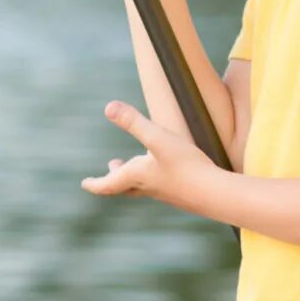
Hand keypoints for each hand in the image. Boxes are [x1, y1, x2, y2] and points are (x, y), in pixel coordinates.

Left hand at [85, 99, 212, 203]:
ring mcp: (165, 192)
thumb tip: (108, 107)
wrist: (214, 194)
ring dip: (133, 176)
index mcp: (137, 175)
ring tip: (133, 166)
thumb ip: (134, 122)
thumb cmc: (185, 165)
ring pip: (142, 186)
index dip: (95, 183)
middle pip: (124, 186)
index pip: (108, 184)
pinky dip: (154, 177)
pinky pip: (161, 186)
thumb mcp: (158, 138)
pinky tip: (165, 170)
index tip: (85, 184)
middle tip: (108, 169)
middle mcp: (148, 186)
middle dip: (113, 178)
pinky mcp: (181, 194)